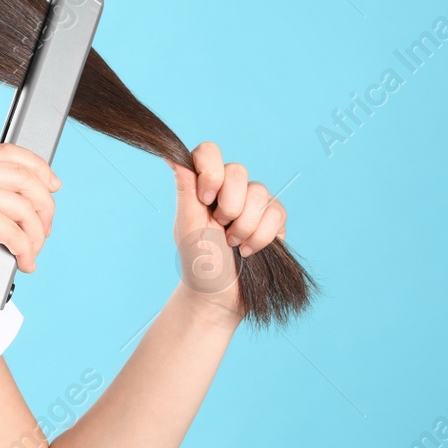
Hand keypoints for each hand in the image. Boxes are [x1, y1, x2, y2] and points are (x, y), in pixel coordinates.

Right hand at [0, 144, 60, 308]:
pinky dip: (25, 250)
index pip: (9, 152)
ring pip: (24, 204)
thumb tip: (28, 200)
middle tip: (45, 229)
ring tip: (30, 252)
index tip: (52, 186)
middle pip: (24, 175)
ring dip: (36, 233)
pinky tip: (22, 261)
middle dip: (44, 205)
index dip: (38, 167)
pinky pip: (15, 230)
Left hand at [169, 141, 287, 320]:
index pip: (209, 151)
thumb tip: (170, 155)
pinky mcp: (274, 219)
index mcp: (203, 185)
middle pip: (238, 170)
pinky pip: (278, 211)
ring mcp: (253, 203)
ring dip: (245, 225)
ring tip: (234, 244)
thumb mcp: (187, 226)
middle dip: (229, 206)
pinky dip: (263, 235)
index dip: (211, 171)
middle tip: (220, 229)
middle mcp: (229, 188)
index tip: (206, 198)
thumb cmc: (199, 262)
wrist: (220, 296)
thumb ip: (185, 189)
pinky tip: (250, 250)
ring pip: (261, 191)